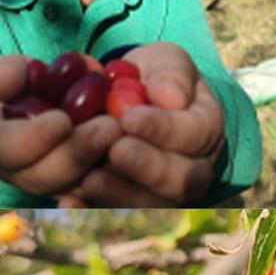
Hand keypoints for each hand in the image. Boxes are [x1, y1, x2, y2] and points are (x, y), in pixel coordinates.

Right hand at [0, 55, 120, 197]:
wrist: (60, 102)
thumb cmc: (30, 83)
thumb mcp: (16, 71)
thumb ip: (8, 73)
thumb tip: (6, 80)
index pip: (5, 149)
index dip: (32, 138)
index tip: (62, 120)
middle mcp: (21, 173)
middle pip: (44, 177)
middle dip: (76, 153)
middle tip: (109, 127)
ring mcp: (54, 185)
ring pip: (77, 188)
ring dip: (103, 164)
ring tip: (126, 134)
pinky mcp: (86, 189)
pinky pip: (104, 192)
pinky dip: (121, 176)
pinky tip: (140, 153)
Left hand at [65, 43, 226, 205]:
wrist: (134, 101)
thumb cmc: (153, 78)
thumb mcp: (166, 61)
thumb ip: (172, 74)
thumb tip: (170, 97)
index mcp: (205, 129)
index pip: (194, 134)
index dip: (163, 129)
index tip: (130, 117)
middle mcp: (193, 169)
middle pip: (182, 181)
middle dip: (147, 167)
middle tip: (116, 150)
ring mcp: (163, 193)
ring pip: (150, 203)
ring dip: (120, 194)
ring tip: (91, 179)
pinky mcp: (128, 204)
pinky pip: (115, 213)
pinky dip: (92, 209)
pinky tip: (71, 202)